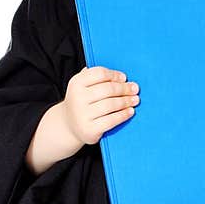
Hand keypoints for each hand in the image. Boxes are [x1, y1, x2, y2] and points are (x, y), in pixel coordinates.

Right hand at [25, 66, 139, 174]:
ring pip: (111, 105)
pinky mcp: (90, 129)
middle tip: (135, 89)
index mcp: (76, 83)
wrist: (69, 125)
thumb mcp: (83, 86)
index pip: (99, 74)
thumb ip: (96, 78)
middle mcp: (77, 98)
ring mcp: (83, 115)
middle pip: (108, 89)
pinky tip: (131, 111)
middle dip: (124, 88)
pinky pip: (111, 120)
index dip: (114, 75)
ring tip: (135, 100)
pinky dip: (123, 115)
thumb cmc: (82, 102)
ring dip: (126, 101)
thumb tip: (122, 78)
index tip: (124, 78)